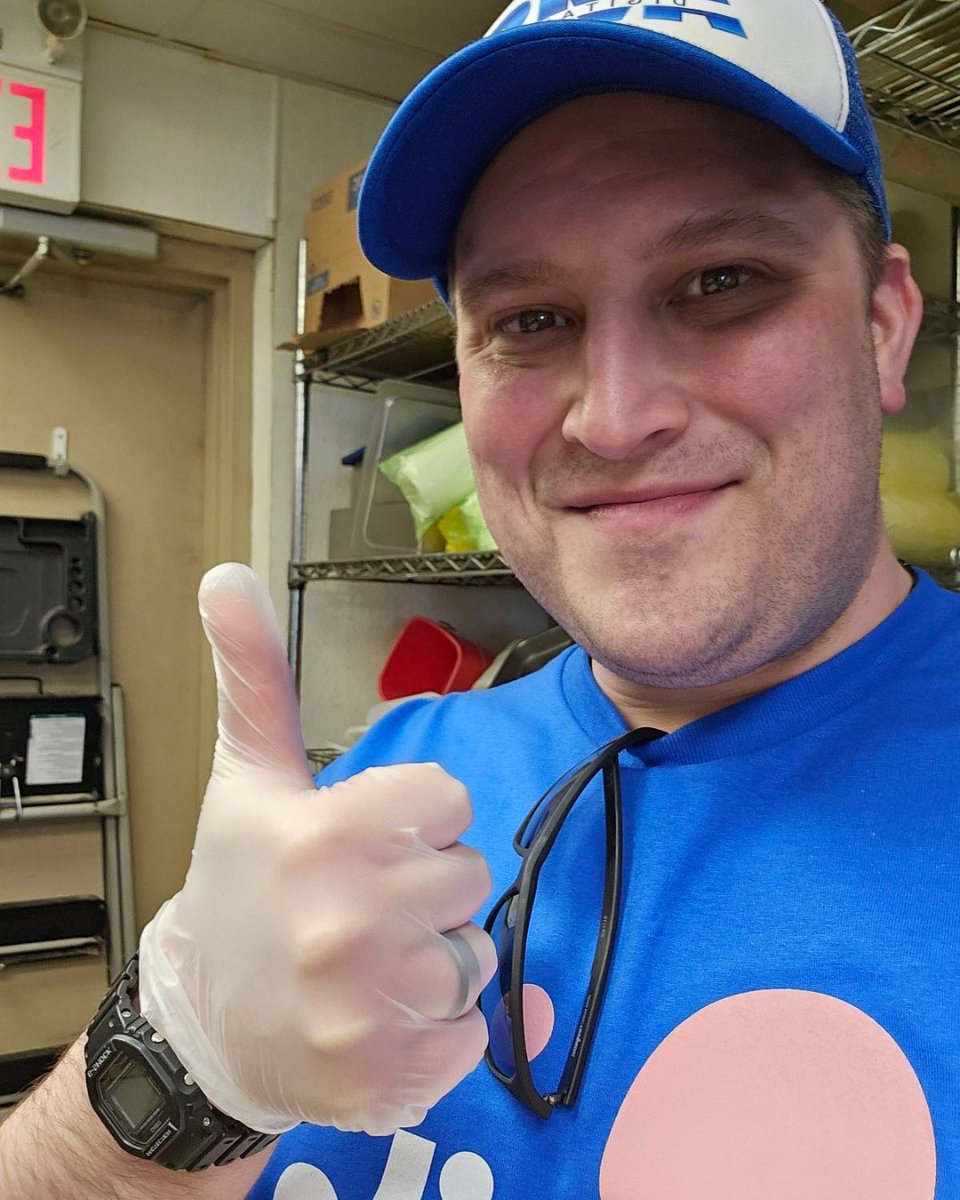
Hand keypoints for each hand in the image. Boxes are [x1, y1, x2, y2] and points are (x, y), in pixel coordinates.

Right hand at [138, 564, 495, 1135]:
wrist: (204, 1023)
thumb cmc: (236, 889)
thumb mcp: (246, 776)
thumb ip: (253, 673)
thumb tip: (227, 578)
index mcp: (323, 836)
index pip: (451, 801)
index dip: (418, 818)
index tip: (374, 838)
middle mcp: (346, 920)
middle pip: (469, 876)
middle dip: (429, 886)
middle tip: (367, 902)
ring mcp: (364, 1006)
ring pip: (476, 956)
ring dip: (437, 959)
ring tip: (372, 960)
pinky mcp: (383, 1078)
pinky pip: (471, 1033)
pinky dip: (439, 1029)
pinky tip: (381, 1014)